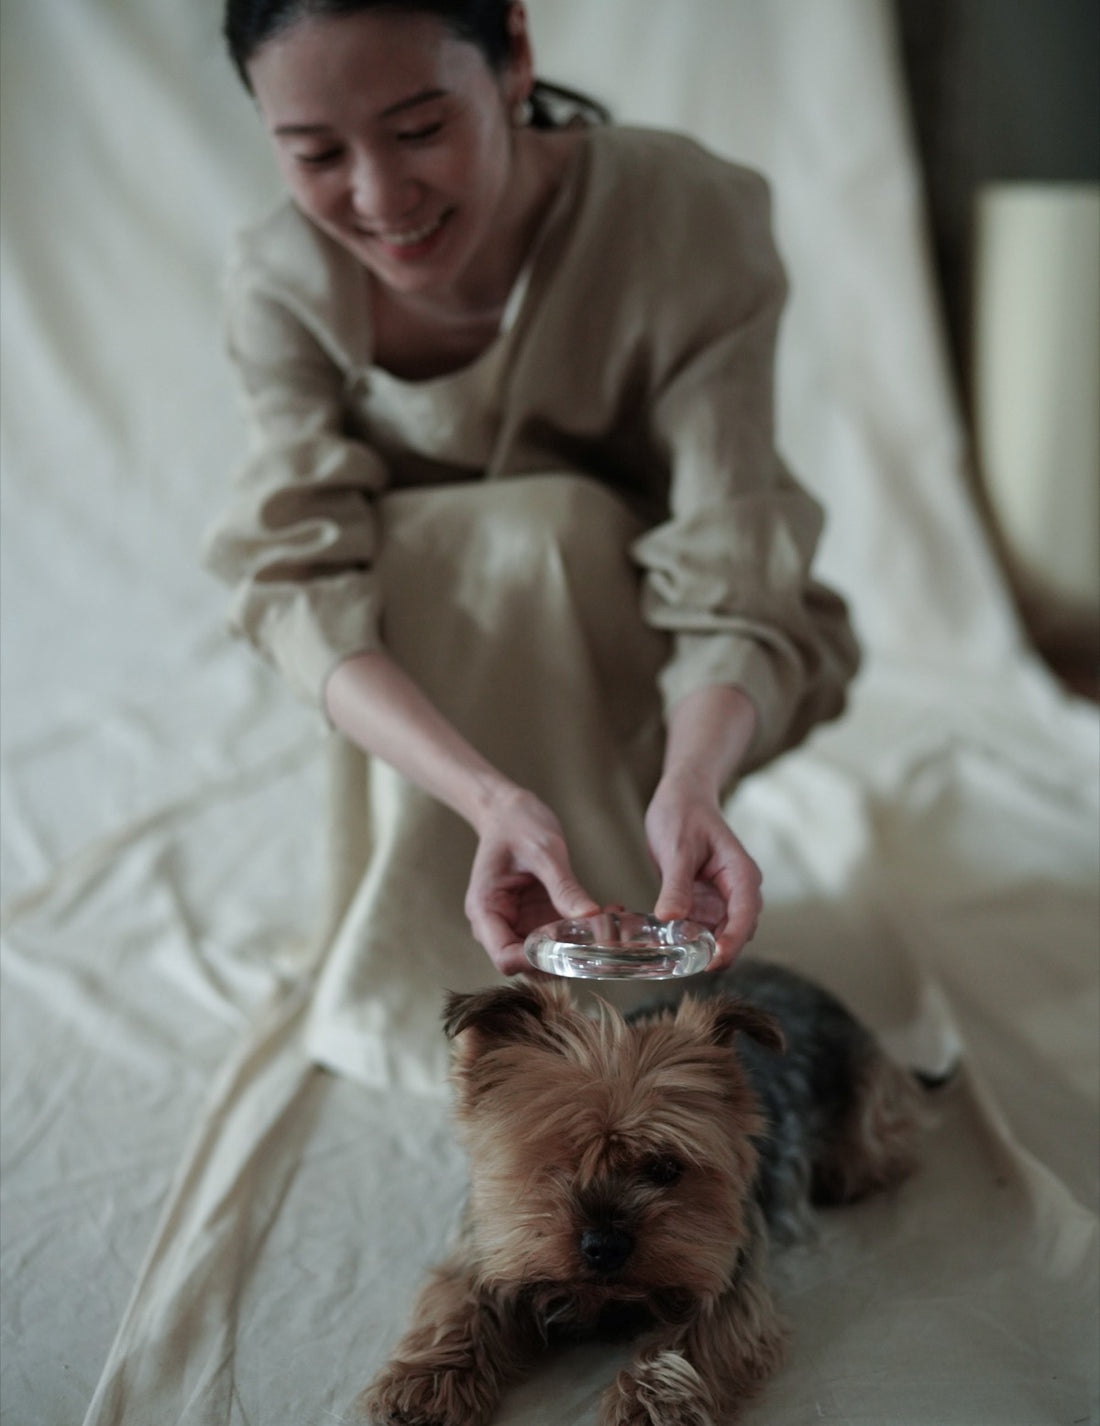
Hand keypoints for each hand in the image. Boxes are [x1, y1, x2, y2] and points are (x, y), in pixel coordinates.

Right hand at [466, 784, 598, 974]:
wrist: (510, 810)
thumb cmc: (517, 825)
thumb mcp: (544, 851)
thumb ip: (564, 887)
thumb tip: (591, 918)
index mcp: (486, 910)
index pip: (505, 957)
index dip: (537, 961)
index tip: (573, 949)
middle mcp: (500, 924)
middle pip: (529, 963)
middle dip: (567, 956)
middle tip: (605, 938)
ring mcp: (519, 923)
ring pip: (550, 955)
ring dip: (581, 946)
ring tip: (614, 923)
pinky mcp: (537, 918)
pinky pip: (561, 936)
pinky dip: (584, 931)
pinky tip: (610, 912)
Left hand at [644, 773, 761, 970]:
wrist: (681, 797)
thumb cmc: (683, 814)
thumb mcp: (677, 849)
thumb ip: (676, 885)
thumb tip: (671, 920)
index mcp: (741, 874)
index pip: (745, 916)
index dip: (732, 942)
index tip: (713, 962)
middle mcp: (737, 891)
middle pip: (736, 932)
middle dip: (716, 952)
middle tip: (684, 965)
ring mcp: (722, 899)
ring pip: (718, 935)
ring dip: (700, 948)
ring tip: (671, 957)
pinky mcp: (705, 903)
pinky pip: (700, 929)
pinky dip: (687, 938)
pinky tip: (665, 943)